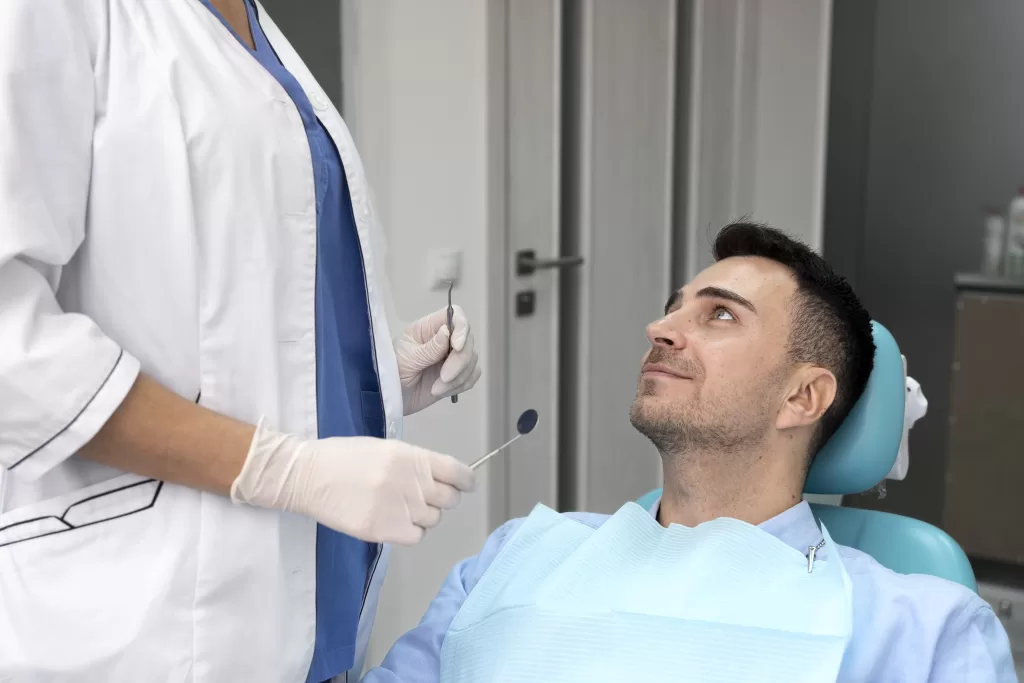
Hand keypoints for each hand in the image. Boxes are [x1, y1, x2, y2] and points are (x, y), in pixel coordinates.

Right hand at [231, 419, 476, 543]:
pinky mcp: (384, 529)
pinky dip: (410, 532)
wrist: (309, 475)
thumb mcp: (386, 448)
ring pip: (433, 519)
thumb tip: (440, 478)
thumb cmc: (345, 457)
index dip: (465, 481)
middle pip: (449, 499)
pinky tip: (394, 523)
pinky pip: (416, 537)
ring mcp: (399, 507)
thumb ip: (415, 463)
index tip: (464, 485)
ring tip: (400, 508)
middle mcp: (411, 481)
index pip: (457, 472)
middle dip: (442, 499)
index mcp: (412, 456)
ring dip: (423, 516)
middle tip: (424, 498)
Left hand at [394, 305, 480, 415]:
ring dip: (459, 377)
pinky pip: (473, 375)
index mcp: (429, 328)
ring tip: (436, 389)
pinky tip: (443, 392)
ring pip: (472, 360)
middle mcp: (445, 339)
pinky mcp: (457, 375)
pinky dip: (462, 385)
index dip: (462, 328)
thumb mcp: (407, 359)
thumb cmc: (391, 372)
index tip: (456, 347)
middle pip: (468, 341)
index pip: (456, 315)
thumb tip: (447, 332)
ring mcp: (452, 357)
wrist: (391, 398)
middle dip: (459, 362)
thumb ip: (429, 348)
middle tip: (444, 378)